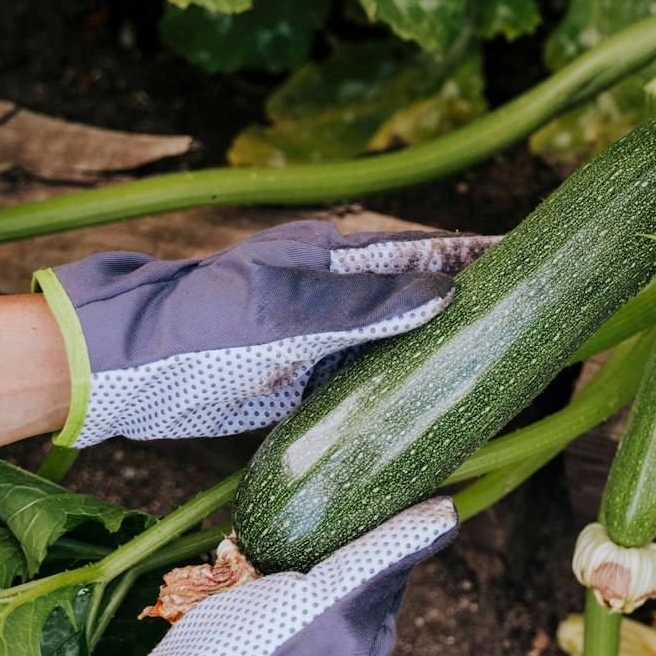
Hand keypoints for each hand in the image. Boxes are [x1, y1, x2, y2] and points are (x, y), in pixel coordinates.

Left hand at [34, 221, 495, 448]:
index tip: (524, 254)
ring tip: (497, 360)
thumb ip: (363, 304)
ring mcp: (322, 335)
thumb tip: (444, 294)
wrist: (128, 371)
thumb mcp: (285, 311)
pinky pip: (369, 379)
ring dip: (441, 349)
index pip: (420, 251)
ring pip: (398, 340)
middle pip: (417, 295)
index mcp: (329, 254)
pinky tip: (433, 404)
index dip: (474, 253)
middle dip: (469, 302)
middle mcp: (333, 290)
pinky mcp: (307, 377)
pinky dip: (403, 388)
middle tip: (527, 315)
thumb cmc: (199, 325)